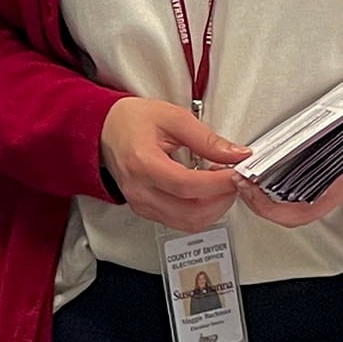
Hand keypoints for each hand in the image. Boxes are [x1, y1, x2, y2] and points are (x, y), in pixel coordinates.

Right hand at [100, 96, 247, 233]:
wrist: (105, 131)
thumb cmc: (132, 122)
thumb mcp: (173, 118)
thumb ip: (206, 139)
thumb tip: (235, 154)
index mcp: (143, 163)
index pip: (187, 186)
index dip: (218, 184)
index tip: (237, 173)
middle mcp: (140, 190)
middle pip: (190, 212)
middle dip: (221, 198)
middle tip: (233, 178)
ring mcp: (142, 204)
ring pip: (188, 223)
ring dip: (214, 208)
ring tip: (220, 184)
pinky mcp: (146, 211)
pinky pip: (181, 222)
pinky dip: (201, 211)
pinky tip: (206, 193)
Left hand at [237, 53, 342, 226]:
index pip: (320, 195)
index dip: (283, 201)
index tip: (257, 184)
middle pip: (301, 211)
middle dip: (265, 204)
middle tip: (240, 182)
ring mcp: (340, 189)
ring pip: (299, 210)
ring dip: (269, 202)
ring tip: (244, 179)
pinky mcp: (334, 187)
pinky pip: (304, 201)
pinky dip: (280, 196)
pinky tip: (262, 177)